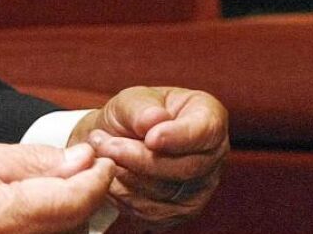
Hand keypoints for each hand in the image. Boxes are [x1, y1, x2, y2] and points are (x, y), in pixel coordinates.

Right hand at [0, 141, 115, 233]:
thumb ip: (29, 162)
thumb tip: (82, 159)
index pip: (73, 202)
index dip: (97, 178)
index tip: (102, 158)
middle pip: (78, 223)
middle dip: (85, 193)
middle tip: (78, 167)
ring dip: (70, 214)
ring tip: (50, 189)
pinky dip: (52, 228)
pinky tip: (35, 212)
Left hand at [74, 86, 228, 228]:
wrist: (117, 138)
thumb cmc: (131, 114)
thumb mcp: (132, 99)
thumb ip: (141, 108)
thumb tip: (152, 120)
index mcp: (208, 118)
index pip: (204, 132)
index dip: (178, 137)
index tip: (150, 138)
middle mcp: (212, 156)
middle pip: (184, 168)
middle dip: (139, 158)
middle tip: (105, 144)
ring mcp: (199, 188)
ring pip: (165, 193)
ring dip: (125, 174)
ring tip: (101, 152)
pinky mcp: (178, 212)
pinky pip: (151, 211)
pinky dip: (124, 194)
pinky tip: (108, 174)